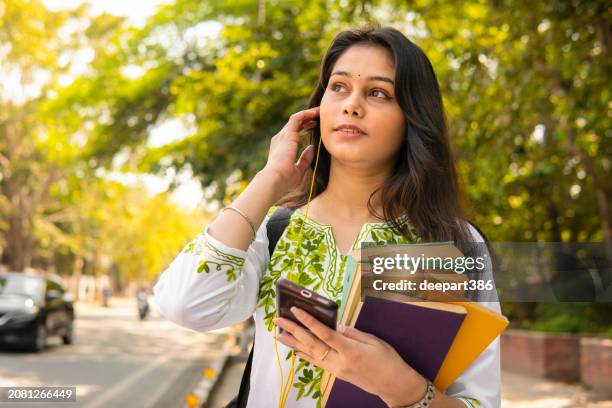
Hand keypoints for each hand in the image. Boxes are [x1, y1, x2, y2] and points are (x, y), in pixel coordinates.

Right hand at [262, 107, 319, 193]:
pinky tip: (315, 113)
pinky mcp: (287, 134)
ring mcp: (283, 136)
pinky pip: (297, 118)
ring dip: (308, 114)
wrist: (275, 179)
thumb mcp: (299, 170)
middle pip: (294, 124)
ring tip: (319, 111)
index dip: (303, 128)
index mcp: (281, 148)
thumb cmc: (285, 179)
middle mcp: (280, 139)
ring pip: (296, 119)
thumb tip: (312, 147)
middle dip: (306, 119)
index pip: (293, 133)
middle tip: (318, 116)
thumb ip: (305, 158)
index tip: (314, 127)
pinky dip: (306, 114)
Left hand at [273, 306, 428, 406]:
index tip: (295, 310)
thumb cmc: (387, 359)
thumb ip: (351, 332)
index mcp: (350, 350)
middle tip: (278, 320)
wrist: (394, 384)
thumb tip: (334, 325)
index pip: (324, 334)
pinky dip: (305, 355)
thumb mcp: (372, 340)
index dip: (308, 321)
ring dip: (293, 343)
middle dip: (293, 330)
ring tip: (279, 334)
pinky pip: (317, 362)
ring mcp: (336, 369)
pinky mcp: (336, 373)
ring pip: (310, 353)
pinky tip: (295, 350)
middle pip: (312, 344)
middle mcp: (339, 361)